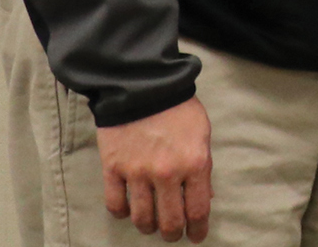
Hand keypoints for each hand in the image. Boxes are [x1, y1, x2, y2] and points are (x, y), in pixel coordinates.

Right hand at [99, 96, 211, 241]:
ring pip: (141, 218)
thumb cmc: (180, 109)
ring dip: (148, 226)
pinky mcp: (113, 169)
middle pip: (169, 221)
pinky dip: (121, 213)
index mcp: (195, 164)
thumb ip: (203, 167)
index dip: (198, 229)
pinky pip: (115, 204)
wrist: (144, 86)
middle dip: (172, 234)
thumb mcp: (202, 135)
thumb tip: (205, 196)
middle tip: (173, 235)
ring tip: (151, 225)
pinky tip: (127, 211)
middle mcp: (166, 173)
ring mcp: (137, 173)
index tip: (196, 236)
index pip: (198, 209)